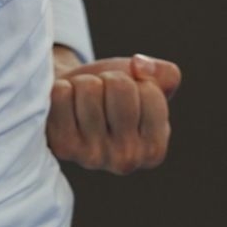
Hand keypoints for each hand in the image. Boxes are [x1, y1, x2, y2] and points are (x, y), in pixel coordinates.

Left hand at [46, 48, 179, 173]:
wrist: (71, 103)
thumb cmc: (112, 94)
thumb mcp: (147, 83)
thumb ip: (164, 73)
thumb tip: (140, 66)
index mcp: (154, 149)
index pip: (150, 91)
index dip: (136, 82)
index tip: (127, 98)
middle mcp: (126, 160)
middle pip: (120, 86)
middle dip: (110, 79)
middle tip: (103, 95)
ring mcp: (93, 157)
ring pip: (89, 87)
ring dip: (84, 83)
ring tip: (83, 100)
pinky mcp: (62, 146)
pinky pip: (62, 93)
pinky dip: (62, 88)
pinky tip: (65, 106)